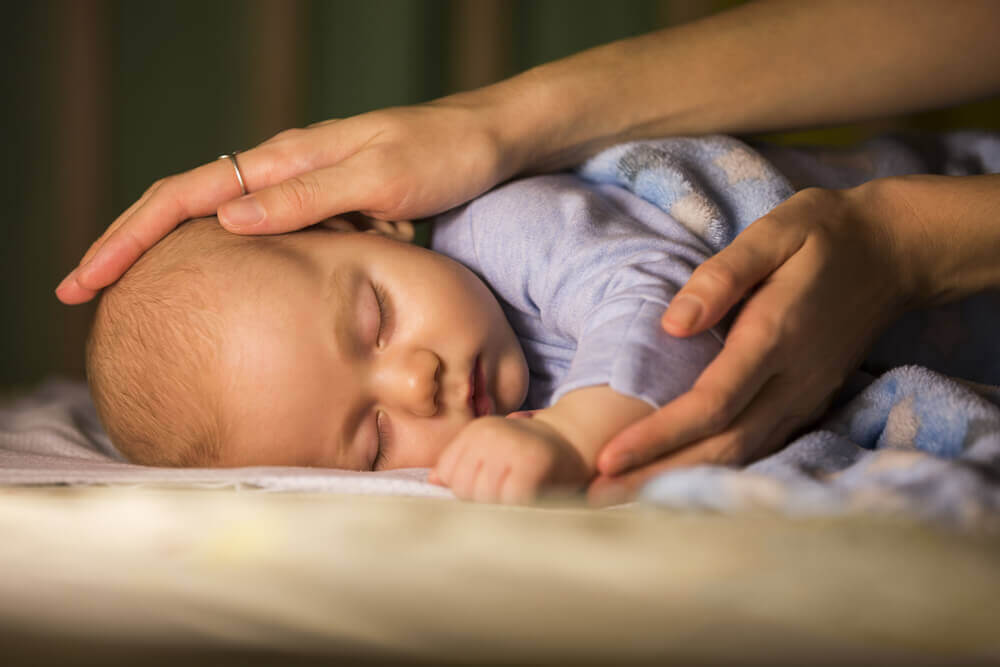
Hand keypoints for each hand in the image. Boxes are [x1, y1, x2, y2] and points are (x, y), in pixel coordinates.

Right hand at [55, 96, 518, 304]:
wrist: (488, 144)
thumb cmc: (443, 156)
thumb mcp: (381, 179)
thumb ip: (309, 198)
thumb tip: (228, 221)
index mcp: (287, 159)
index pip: (186, 195)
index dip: (129, 238)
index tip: (85, 280)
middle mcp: (284, 173)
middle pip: (186, 209)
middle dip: (130, 249)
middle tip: (83, 296)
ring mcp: (303, 192)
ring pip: (218, 225)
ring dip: (170, 257)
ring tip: (129, 299)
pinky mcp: (326, 212)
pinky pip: (262, 239)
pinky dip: (226, 263)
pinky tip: (216, 290)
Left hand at [429, 415, 590, 503]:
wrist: (575, 440)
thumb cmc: (529, 454)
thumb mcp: (493, 452)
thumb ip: (463, 464)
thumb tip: (433, 480)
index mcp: (476, 430)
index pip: (447, 472)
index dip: (463, 489)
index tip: (486, 488)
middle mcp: (489, 434)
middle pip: (463, 487)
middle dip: (480, 501)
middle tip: (505, 496)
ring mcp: (510, 446)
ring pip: (483, 497)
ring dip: (500, 507)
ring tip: (517, 498)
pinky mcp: (531, 464)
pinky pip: (510, 500)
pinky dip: (519, 508)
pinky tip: (530, 500)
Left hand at [589, 182, 922, 505]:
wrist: (893, 253)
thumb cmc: (822, 235)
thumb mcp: (773, 233)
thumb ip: (723, 277)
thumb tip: (672, 325)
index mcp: (775, 336)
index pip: (711, 403)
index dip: (658, 435)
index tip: (607, 458)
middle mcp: (792, 380)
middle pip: (721, 446)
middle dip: (656, 476)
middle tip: (593, 499)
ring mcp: (804, 397)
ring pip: (740, 456)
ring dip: (680, 483)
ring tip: (620, 501)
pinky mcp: (806, 402)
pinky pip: (756, 447)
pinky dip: (713, 471)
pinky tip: (675, 481)